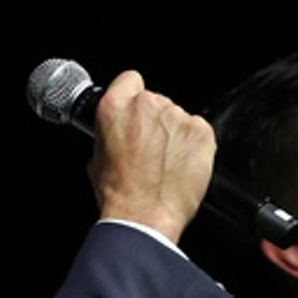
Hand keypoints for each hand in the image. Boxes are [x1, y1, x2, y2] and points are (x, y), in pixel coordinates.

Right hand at [87, 69, 215, 243]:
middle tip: (151, 152)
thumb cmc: (120, 195)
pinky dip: (194, 147)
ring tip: (166, 165)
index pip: (130, 80)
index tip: (137, 113)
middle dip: (155, 122)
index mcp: (116, 106)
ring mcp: (176, 116)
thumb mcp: (96, 159)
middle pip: (156, 101)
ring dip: (175, 136)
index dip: (134, 96)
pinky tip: (182, 167)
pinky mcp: (201, 131)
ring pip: (178, 117)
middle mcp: (147, 105)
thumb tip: (117, 134)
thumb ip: (110, 134)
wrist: (144, 218)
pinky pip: (199, 131)